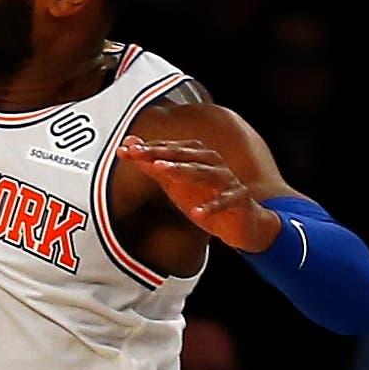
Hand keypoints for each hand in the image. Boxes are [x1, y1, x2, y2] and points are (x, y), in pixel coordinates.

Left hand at [122, 110, 280, 252]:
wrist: (240, 223)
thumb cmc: (205, 198)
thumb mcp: (174, 184)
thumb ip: (152, 166)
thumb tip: (127, 146)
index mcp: (197, 157)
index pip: (171, 149)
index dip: (150, 148)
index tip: (127, 149)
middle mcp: (212, 163)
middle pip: (186, 155)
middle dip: (162, 154)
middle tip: (139, 154)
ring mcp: (226, 181)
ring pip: (205, 173)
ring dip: (184, 171)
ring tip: (162, 171)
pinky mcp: (238, 199)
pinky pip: (224, 201)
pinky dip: (211, 207)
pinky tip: (197, 213)